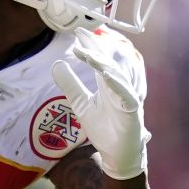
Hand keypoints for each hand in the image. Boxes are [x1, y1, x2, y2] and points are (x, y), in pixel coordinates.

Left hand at [50, 28, 149, 179]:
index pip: (98, 60)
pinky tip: (106, 73)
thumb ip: (71, 85)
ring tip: (87, 52)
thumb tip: (57, 64)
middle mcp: (118, 87)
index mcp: (107, 84)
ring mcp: (126, 97)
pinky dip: (116, 83)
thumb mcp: (81, 104)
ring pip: (115, 75)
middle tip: (82, 33)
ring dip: (102, 63)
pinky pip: (125, 94)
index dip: (90, 46)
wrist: (117, 155)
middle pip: (107, 62)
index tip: (77, 33)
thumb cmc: (104, 129)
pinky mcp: (132, 111)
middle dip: (96, 47)